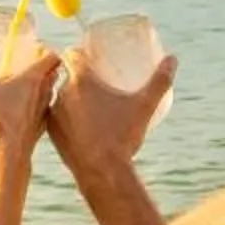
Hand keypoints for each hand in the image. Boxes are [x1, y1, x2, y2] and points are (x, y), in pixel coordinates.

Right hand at [0, 49, 57, 154]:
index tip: (35, 50)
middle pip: (55, 71)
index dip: (47, 51)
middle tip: (28, 65)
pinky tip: (23, 107)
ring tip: (25, 86)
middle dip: (45, 66)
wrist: (12, 148)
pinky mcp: (45, 122)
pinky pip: (47, 107)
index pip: (54, 56)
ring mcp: (48, 107)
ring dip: (43, 85)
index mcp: (35, 76)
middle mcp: (47, 89)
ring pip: (52, 89)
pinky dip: (39, 103)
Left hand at [48, 48, 174, 183]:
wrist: (102, 172)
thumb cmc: (123, 135)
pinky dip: (67, 118)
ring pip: (61, 98)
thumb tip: (173, 59)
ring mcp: (54, 114)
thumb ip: (159, 81)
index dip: (80, 53)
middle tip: (96, 83)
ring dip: (71, 99)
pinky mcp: (52, 133)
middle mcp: (63, 94)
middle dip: (79, 78)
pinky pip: (57, 118)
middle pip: (68, 77)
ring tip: (89, 105)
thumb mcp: (144, 106)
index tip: (89, 57)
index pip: (72, 54)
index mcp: (81, 81)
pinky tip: (79, 123)